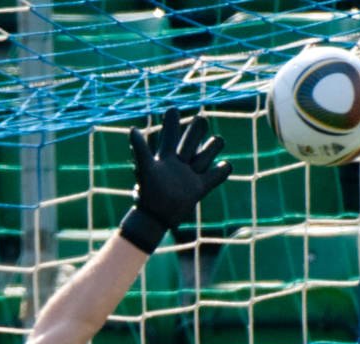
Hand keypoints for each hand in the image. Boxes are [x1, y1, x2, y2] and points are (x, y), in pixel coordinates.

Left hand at [118, 107, 231, 252]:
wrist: (155, 217)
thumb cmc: (148, 193)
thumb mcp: (144, 168)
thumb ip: (140, 149)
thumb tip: (132, 129)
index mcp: (165, 157)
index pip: (170, 134)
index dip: (172, 122)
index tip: (173, 110)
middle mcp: (178, 163)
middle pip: (191, 140)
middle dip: (196, 131)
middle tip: (201, 120)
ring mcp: (190, 175)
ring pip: (206, 155)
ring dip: (212, 147)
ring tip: (217, 141)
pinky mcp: (200, 188)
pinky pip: (215, 176)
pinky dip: (223, 171)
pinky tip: (227, 165)